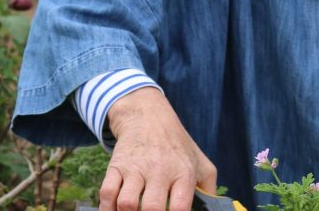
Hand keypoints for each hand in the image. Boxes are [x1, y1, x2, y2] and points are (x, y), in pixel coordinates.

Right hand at [99, 87, 216, 210]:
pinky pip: (106, 193)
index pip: (181, 206)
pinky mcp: (117, 165)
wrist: (148, 117)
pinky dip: (107, 209)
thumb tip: (212, 210)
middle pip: (152, 208)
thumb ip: (208, 188)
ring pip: (126, 203)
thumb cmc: (177, 145)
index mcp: (183, 172)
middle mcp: (160, 170)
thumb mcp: (200, 161)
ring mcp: (136, 168)